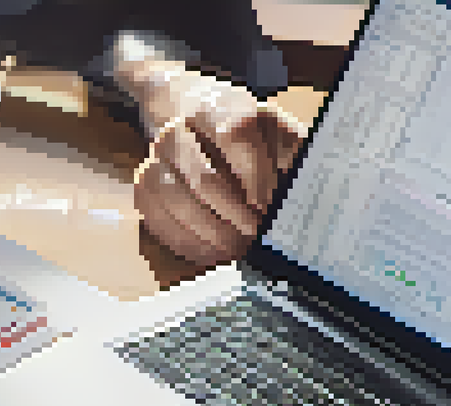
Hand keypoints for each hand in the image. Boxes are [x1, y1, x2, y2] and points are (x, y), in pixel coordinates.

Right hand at [119, 62, 306, 268]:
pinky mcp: (142, 186)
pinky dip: (191, 243)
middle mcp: (177, 130)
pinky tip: (215, 252)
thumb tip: (308, 192)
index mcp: (216, 108)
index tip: (272, 205)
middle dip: (237, 216)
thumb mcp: (272, 129)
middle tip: (260, 236)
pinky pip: (160, 222)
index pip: (238, 138)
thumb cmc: (243, 132)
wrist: (193, 116)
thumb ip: (292, 154)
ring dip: (214, 234)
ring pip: (179, 204)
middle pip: (205, 181)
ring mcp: (154, 159)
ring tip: (241, 248)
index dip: (258, 178)